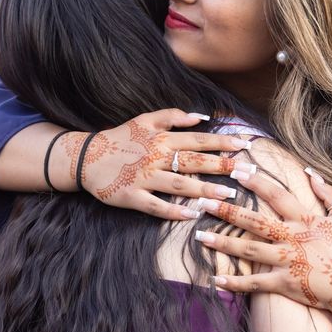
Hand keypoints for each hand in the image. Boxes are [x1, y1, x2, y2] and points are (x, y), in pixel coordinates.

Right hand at [63, 110, 250, 219]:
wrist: (86, 158)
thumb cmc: (120, 138)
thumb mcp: (144, 120)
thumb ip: (172, 116)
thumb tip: (201, 116)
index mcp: (160, 139)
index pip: (197, 140)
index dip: (221, 142)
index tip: (244, 145)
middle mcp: (154, 158)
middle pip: (193, 162)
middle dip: (221, 166)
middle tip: (246, 172)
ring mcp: (143, 178)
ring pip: (178, 185)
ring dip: (203, 190)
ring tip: (226, 196)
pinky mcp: (132, 196)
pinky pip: (156, 206)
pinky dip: (174, 212)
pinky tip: (193, 215)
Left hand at [195, 167, 331, 320]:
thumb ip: (329, 193)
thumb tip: (310, 172)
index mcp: (305, 220)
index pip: (276, 195)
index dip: (255, 181)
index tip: (235, 170)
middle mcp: (293, 238)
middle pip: (255, 221)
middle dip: (228, 210)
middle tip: (204, 201)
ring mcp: (287, 261)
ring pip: (249, 250)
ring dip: (223, 243)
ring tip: (199, 236)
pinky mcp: (284, 283)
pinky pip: (255, 283)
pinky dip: (235, 282)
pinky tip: (215, 279)